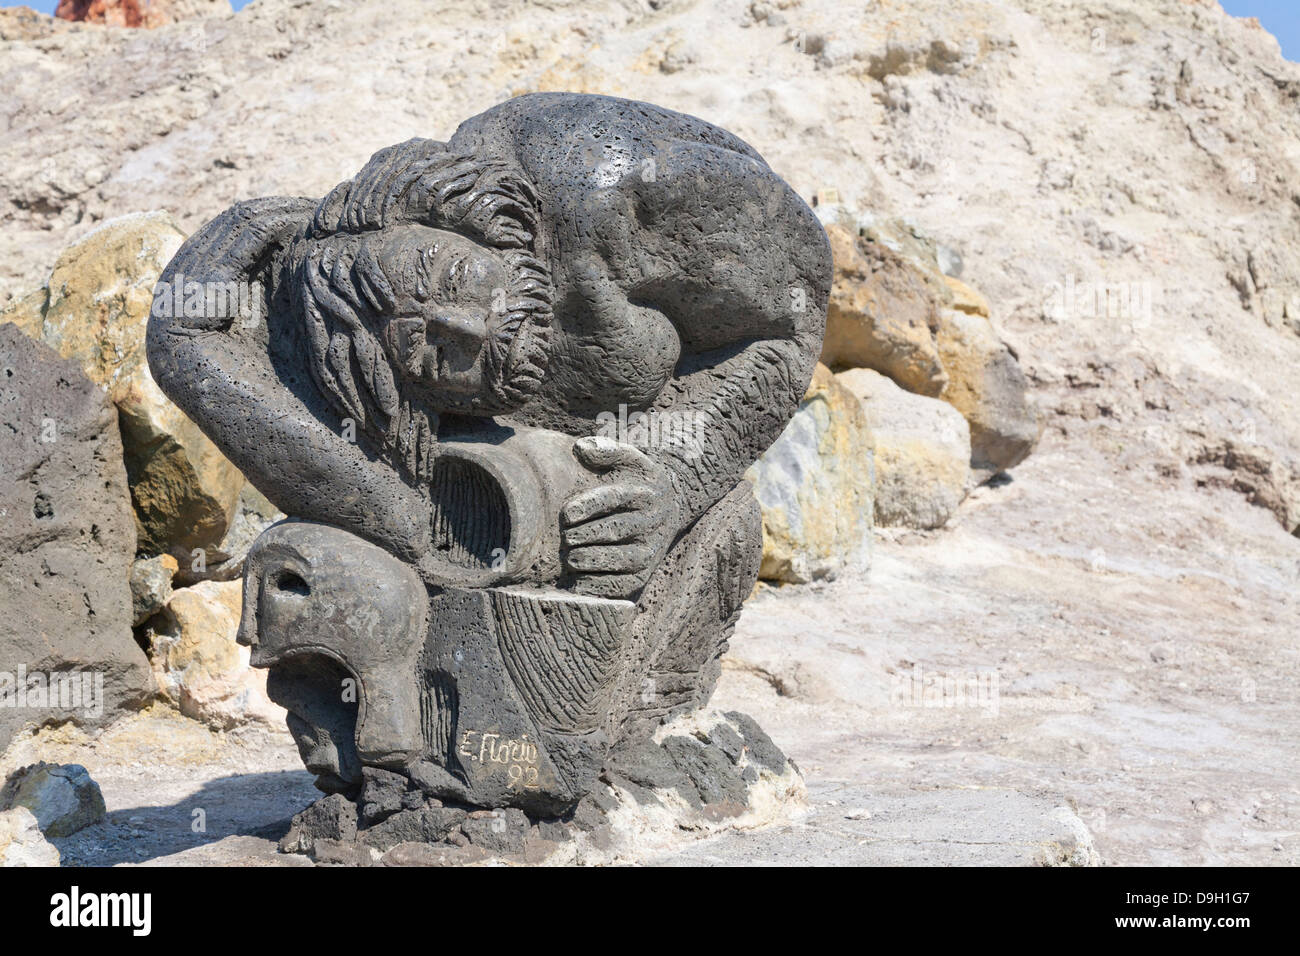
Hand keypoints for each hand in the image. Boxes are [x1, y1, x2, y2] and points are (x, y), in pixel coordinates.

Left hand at [561, 436, 679, 599]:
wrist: (670, 505)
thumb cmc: (636, 481)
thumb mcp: (629, 459)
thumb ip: (606, 450)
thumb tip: (580, 448)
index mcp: (645, 492)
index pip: (615, 498)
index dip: (589, 506)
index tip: (566, 515)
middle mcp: (652, 522)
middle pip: (616, 530)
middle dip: (586, 535)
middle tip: (566, 538)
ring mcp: (651, 550)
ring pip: (622, 559)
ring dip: (593, 560)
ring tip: (571, 558)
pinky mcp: (645, 573)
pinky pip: (624, 584)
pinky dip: (602, 586)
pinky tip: (580, 582)